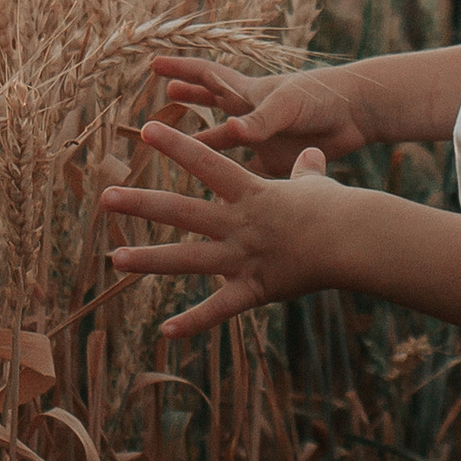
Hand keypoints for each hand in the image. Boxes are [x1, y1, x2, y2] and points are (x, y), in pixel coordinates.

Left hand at [105, 126, 341, 343]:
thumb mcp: (317, 184)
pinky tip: (165, 331)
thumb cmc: (338, 209)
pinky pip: (220, 309)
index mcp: (251, 193)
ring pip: (188, 259)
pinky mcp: (254, 289)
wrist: (355, 241)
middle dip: (142, 203)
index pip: (206, 163)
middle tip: (106, 197)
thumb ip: (305, 171)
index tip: (145, 128)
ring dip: (149, 260)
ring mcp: (243, 257)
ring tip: (115, 259)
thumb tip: (311, 154)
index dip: (176, 144)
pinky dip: (194, 321)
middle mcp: (239, 223)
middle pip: (182, 211)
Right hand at [142, 54, 368, 175]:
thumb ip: (260, 121)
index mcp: (250, 93)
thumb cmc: (324, 99)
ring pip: (223, 139)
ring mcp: (262, 137)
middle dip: (190, 96)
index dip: (181, 69)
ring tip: (176, 143)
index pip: (208, 75)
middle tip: (164, 94)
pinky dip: (230, 177)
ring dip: (201, 140)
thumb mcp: (288, 105)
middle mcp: (251, 114)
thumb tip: (233, 132)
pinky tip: (213, 186)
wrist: (357, 115)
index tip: (154, 63)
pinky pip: (246, 171)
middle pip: (212, 102)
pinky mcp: (276, 161)